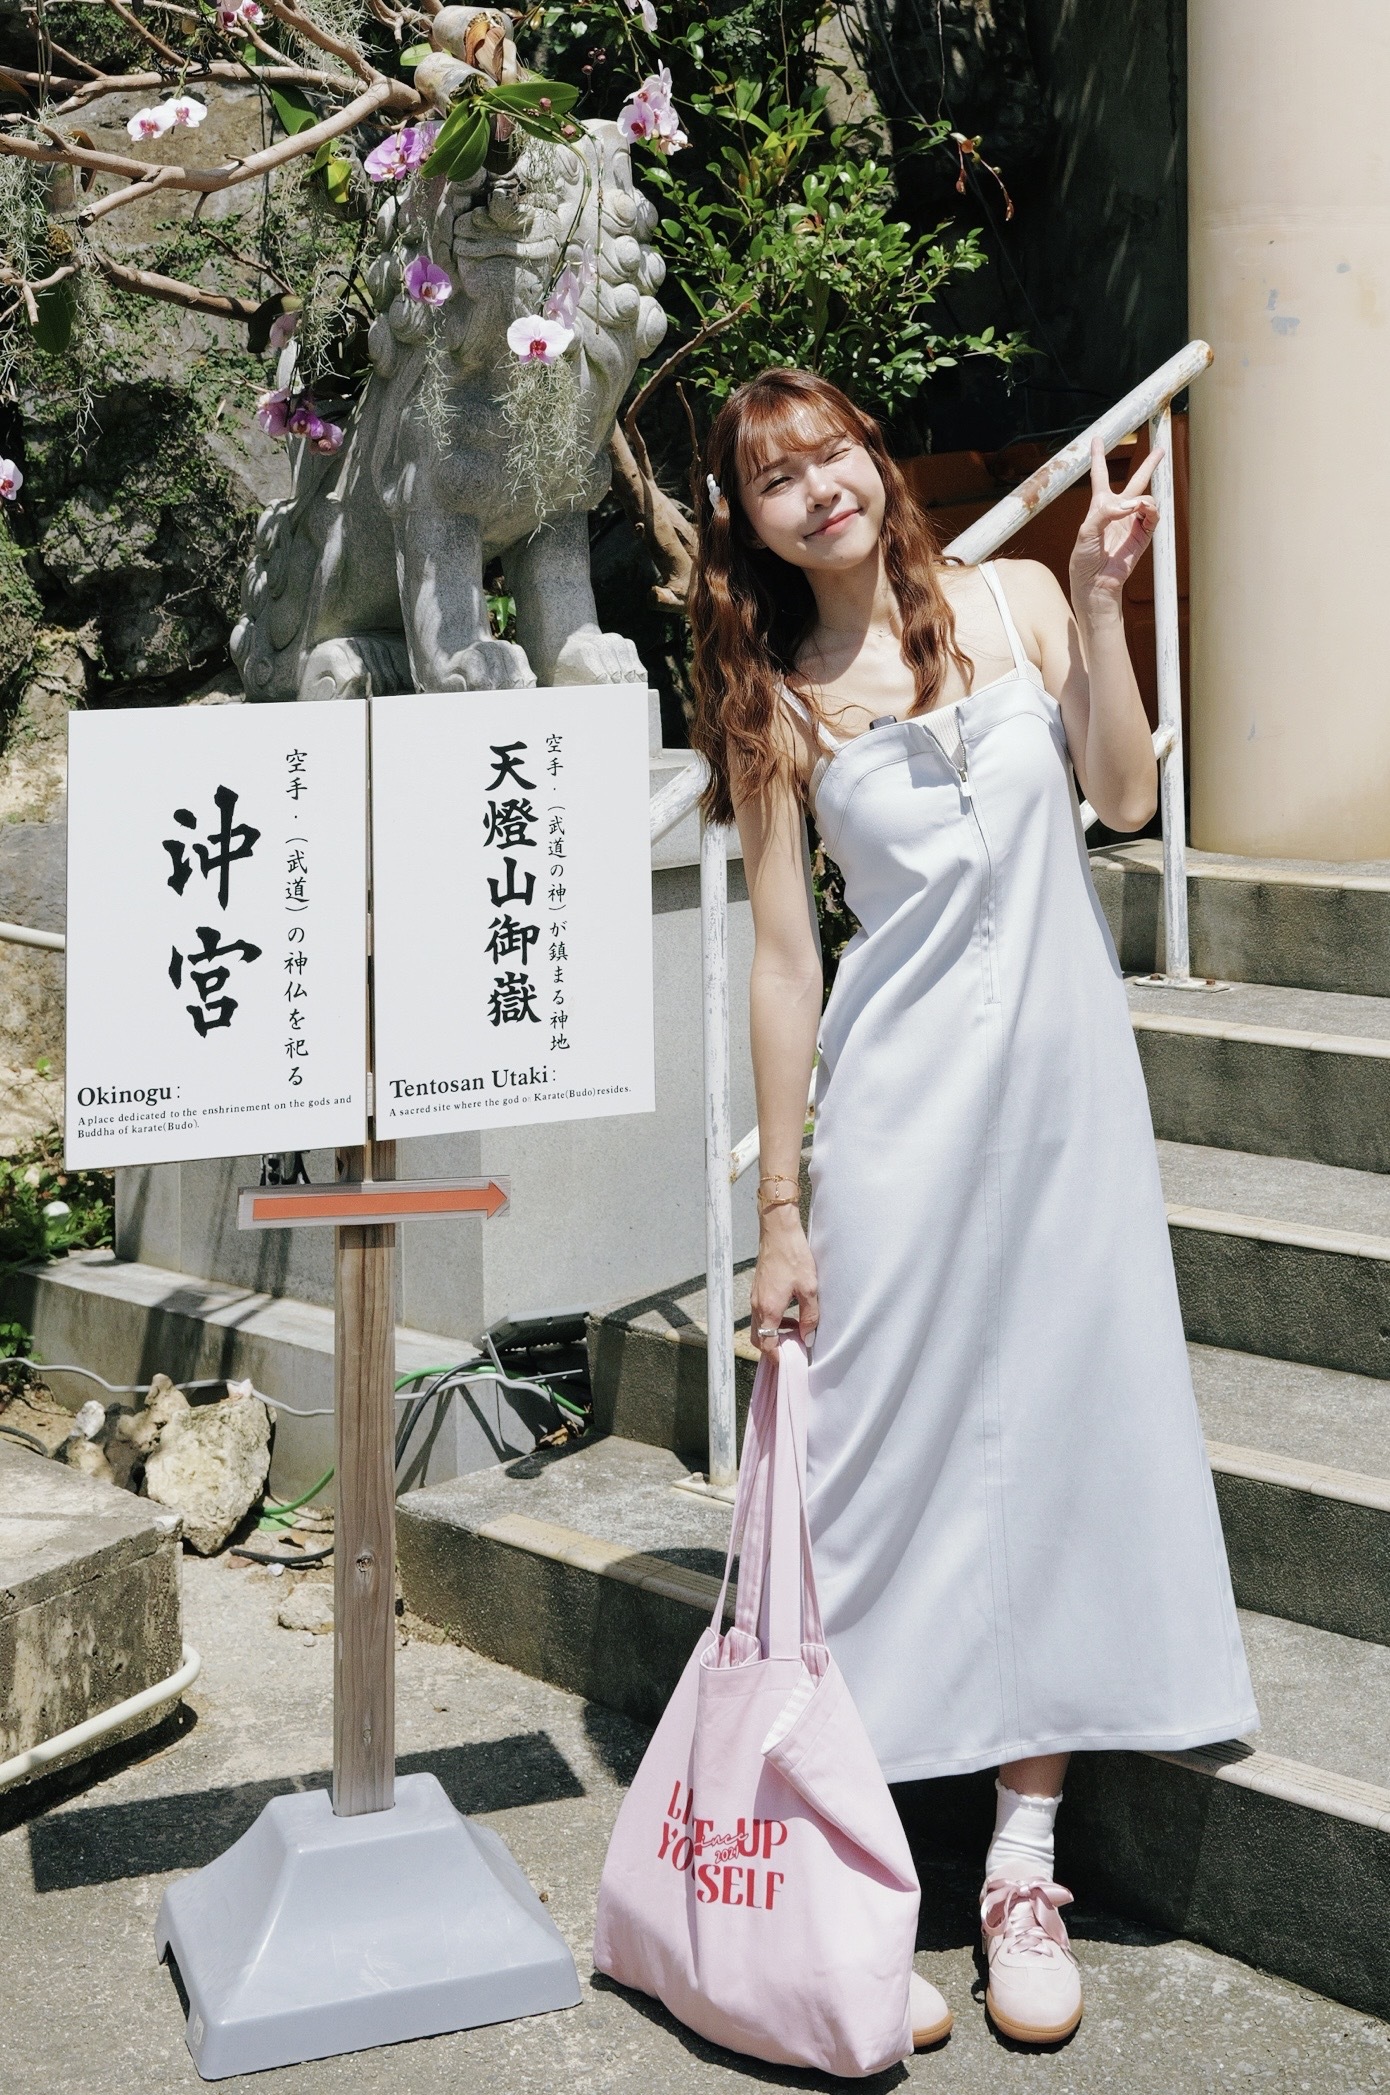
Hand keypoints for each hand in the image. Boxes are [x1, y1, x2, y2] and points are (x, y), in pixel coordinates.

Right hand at [749, 1206, 818, 1356]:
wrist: (778, 1231)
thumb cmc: (793, 1256)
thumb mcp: (809, 1288)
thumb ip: (810, 1316)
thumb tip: (808, 1336)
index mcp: (768, 1309)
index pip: (766, 1344)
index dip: (777, 1358)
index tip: (790, 1363)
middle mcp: (757, 1305)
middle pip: (758, 1339)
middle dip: (773, 1349)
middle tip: (792, 1352)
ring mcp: (755, 1296)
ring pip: (759, 1326)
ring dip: (773, 1334)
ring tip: (796, 1332)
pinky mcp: (758, 1289)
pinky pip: (761, 1313)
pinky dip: (772, 1321)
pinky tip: (790, 1314)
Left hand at [1069, 436, 1159, 619]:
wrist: (1094, 582)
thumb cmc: (1084, 558)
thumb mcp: (1086, 531)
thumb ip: (1106, 512)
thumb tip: (1132, 504)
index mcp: (1099, 506)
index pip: (1099, 475)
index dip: (1098, 456)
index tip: (1097, 438)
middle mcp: (1118, 511)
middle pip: (1135, 481)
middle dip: (1149, 465)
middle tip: (1160, 449)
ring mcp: (1132, 522)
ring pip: (1146, 498)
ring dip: (1143, 498)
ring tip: (1136, 505)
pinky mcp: (1143, 534)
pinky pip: (1152, 515)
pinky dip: (1149, 509)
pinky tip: (1142, 510)